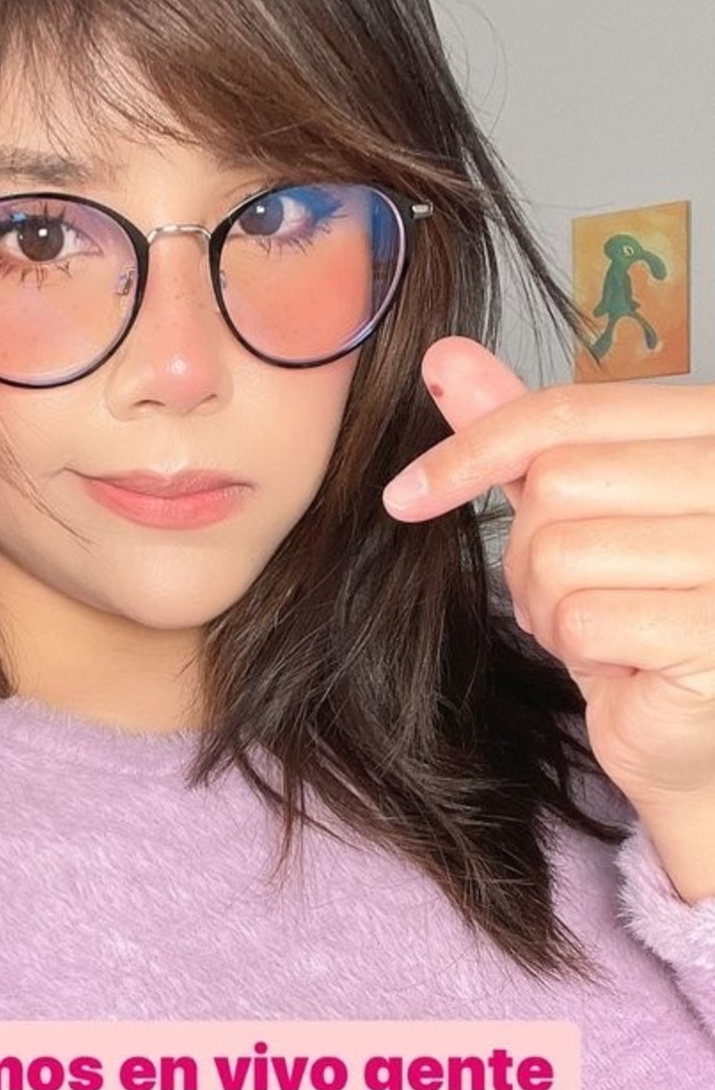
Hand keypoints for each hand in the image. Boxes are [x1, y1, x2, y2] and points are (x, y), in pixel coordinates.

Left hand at [379, 337, 714, 894]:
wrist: (702, 731)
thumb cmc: (648, 615)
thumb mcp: (584, 514)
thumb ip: (525, 437)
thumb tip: (444, 358)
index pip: (566, 413)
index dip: (472, 450)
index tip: (405, 495)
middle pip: (556, 484)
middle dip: (531, 551)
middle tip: (573, 595)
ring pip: (559, 554)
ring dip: (549, 606)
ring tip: (604, 630)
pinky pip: (583, 622)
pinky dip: (577, 650)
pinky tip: (623, 664)